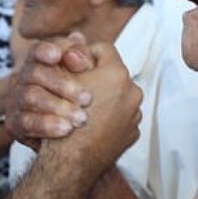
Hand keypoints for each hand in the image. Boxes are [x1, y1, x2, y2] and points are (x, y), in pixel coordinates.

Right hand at [6, 33, 95, 147]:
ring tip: (81, 118)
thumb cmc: (81, 102)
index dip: (46, 50)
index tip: (57, 56)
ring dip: (58, 106)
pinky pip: (26, 122)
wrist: (73, 142)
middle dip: (63, 84)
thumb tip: (77, 38)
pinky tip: (66, 130)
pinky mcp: (14, 124)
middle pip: (36, 72)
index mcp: (40, 62)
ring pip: (31, 97)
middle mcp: (24, 78)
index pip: (38, 49)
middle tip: (88, 98)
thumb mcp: (88, 77)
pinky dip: (47, 125)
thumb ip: (83, 57)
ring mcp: (16, 100)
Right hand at [42, 41, 141, 178]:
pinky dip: (109, 119)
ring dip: (104, 99)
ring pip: (118, 97)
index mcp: (117, 73)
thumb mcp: (62, 79)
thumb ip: (73, 56)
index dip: (85, 55)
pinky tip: (91, 125)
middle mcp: (132, 91)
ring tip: (84, 109)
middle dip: (97, 79)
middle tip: (78, 88)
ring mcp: (134, 114)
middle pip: (112, 74)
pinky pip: (121, 118)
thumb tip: (79, 36)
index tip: (73, 66)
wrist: (71, 161)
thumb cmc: (63, 116)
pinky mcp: (132, 134)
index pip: (103, 49)